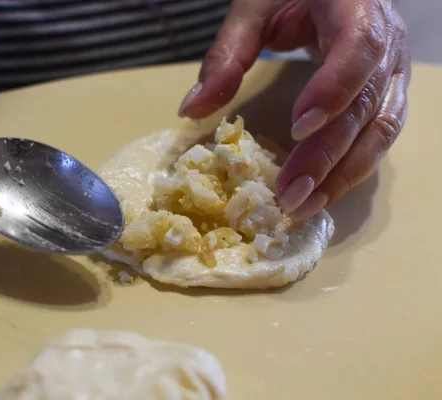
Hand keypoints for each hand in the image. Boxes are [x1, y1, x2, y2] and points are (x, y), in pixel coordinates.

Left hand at [178, 0, 410, 220]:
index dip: (333, 90)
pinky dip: (352, 169)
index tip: (298, 129)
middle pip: (366, 104)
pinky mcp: (389, 94)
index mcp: (355, 8)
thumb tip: (190, 111)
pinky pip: (379, 136)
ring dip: (344, 174)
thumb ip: (226, 56)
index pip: (358, 49)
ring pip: (381, 129)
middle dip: (328, 155)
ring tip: (303, 207)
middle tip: (290, 194)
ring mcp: (393, 71)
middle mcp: (387, 42)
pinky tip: (322, 193)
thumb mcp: (253, 11)